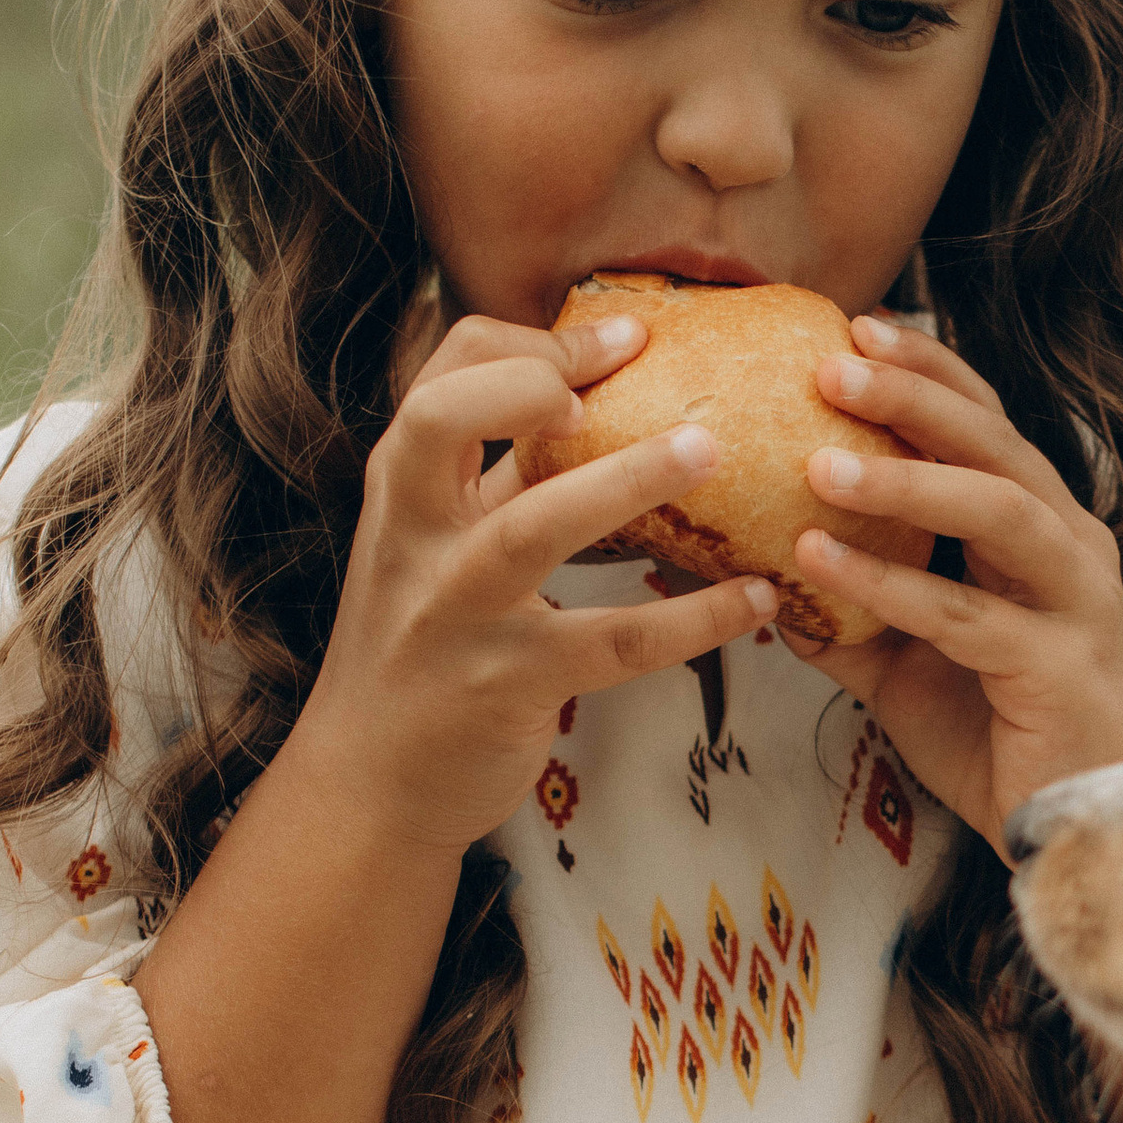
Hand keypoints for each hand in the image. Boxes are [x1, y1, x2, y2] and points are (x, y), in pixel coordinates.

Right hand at [297, 299, 776, 851]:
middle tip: (640, 360)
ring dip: (625, 481)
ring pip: (533, 528)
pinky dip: (690, 620)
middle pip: (445, 421)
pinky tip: (754, 601)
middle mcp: (416, 540)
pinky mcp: (506, 687)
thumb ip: (488, 479)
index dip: (528, 345)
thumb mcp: (432, 549)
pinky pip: (611, 645)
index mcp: (403, 493)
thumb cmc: (418, 650)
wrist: (368, 784)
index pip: (441, 379)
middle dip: (535, 380)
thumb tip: (582, 396)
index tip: (622, 337)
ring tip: (712, 452)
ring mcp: (456, 614)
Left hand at [787, 315, 1122, 853]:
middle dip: (913, 396)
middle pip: (996, 443)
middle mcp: (1067, 548)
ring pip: (996, 509)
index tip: (853, 328)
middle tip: (829, 362)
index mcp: (1040, 529)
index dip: (927, 373)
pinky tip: (820, 561)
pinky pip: (964, 614)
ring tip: (820, 461)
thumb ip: (851, 615)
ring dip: (907, 478)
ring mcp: (1072, 604)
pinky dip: (889, 584)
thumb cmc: (999, 737)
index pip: (988, 425)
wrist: (1070, 833)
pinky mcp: (1055, 668)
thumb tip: (762, 576)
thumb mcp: (907, 665)